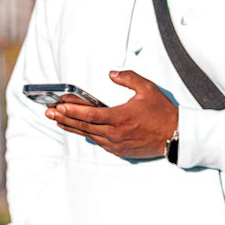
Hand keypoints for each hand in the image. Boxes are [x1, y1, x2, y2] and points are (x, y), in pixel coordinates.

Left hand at [47, 72, 177, 159]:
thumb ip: (128, 78)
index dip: (72, 110)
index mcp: (120, 118)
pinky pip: (98, 141)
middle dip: (64, 118)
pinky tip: (77, 128)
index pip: (90, 114)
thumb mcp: (147, 89)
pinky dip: (86, 134)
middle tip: (49, 112)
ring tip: (57, 120)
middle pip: (83, 126)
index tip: (58, 106)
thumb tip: (111, 73)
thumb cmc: (162, 112)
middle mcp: (115, 134)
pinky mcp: (118, 151)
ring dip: (72, 127)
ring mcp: (116, 144)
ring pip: (88, 135)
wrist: (175, 135)